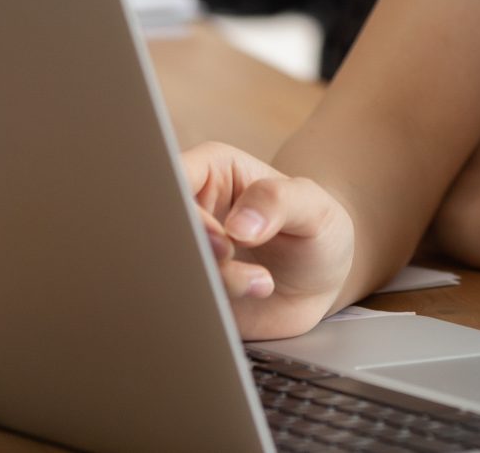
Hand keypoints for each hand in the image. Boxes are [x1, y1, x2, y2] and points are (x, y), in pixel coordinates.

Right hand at [184, 140, 358, 339]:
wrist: (319, 284)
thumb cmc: (316, 230)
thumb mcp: (314, 206)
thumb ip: (280, 201)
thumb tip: (239, 226)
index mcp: (211, 171)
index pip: (172, 180)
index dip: (185, 211)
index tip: (223, 240)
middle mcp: (190, 211)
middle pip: (159, 229)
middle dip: (194, 253)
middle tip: (232, 260)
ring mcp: (185, 253)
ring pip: (165, 270)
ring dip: (210, 283)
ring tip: (262, 284)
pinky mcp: (187, 290)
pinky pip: (174, 302)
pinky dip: (205, 308)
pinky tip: (248, 300)